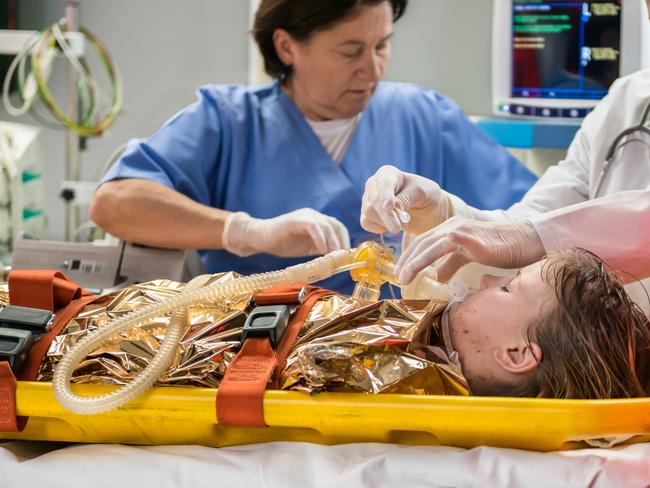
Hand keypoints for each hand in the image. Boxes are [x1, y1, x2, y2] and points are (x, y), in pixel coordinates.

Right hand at [222, 208, 350, 257]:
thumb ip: (322, 249)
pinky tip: (320, 250)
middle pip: (335, 225)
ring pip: (326, 225)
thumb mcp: (308, 248)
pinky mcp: (295, 220)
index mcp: (318, 221)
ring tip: (332, 256)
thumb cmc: (284, 243)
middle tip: (341, 258)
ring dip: (332, 242)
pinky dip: (320, 238)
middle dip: (341, 242)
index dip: (345, 241)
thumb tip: (337, 260)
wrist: (261, 238)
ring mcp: (304, 216)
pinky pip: (312, 226)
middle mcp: (313, 215)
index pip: (338, 227)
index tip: (346, 256)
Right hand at [361, 165, 450, 234]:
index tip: (389, 206)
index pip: (384, 183)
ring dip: (386, 223)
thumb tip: (388, 208)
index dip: (386, 195)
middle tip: (397, 229)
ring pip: (369, 213)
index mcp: (387, 173)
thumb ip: (406, 199)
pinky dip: (380, 228)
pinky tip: (392, 224)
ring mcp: (368, 199)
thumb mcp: (421, 193)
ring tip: (403, 223)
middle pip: (373, 201)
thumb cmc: (425, 195)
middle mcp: (374, 185)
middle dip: (386, 216)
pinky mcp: (367, 214)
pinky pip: (367, 223)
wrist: (425, 210)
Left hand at [396, 217, 544, 283]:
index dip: (409, 257)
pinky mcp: (470, 237)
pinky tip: (423, 266)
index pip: (423, 243)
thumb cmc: (500, 249)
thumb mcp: (470, 257)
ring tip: (403, 277)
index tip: (400, 273)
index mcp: (451, 230)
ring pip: (429, 245)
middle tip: (397, 278)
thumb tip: (438, 276)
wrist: (526, 241)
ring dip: (413, 262)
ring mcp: (461, 230)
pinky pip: (446, 246)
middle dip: (406, 261)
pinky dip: (432, 255)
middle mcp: (452, 227)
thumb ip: (452, 263)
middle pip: (421, 243)